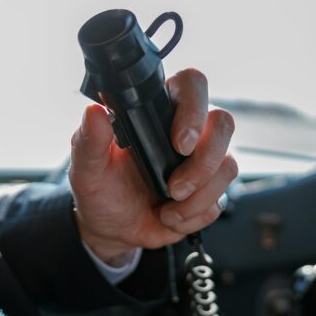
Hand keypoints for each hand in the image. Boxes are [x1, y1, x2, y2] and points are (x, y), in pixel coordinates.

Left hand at [68, 68, 237, 264]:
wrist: (111, 229)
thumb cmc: (100, 190)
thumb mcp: (87, 168)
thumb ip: (89, 140)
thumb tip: (94, 112)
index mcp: (158, 112)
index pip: (192, 85)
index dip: (194, 109)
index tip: (180, 143)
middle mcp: (188, 132)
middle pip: (223, 123)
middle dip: (204, 160)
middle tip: (175, 186)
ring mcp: (203, 161)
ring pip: (228, 165)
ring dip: (198, 195)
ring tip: (168, 207)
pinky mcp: (211, 191)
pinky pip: (220, 200)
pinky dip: (194, 214)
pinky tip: (171, 216)